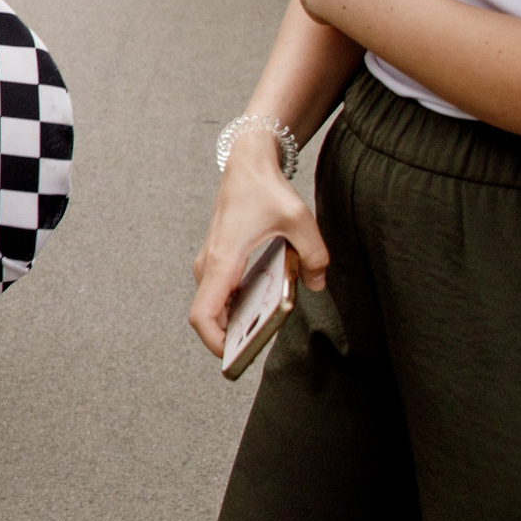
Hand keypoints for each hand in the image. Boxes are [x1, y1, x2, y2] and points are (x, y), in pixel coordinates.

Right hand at [187, 144, 328, 356]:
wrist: (246, 164)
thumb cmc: (265, 190)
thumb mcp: (300, 221)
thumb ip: (314, 256)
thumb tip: (317, 284)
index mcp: (223, 261)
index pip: (203, 315)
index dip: (215, 343)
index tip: (236, 356)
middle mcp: (210, 266)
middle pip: (208, 316)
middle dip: (231, 337)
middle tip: (262, 345)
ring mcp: (211, 263)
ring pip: (214, 305)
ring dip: (235, 320)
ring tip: (266, 327)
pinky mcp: (219, 260)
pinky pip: (222, 292)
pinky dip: (238, 305)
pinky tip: (265, 304)